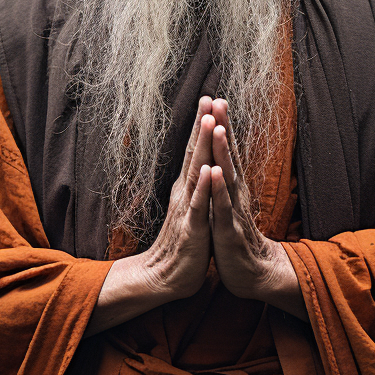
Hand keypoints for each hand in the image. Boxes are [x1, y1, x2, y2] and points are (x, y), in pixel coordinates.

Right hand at [140, 97, 213, 300]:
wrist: (164, 278)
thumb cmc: (183, 246)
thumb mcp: (191, 212)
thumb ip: (195, 190)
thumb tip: (200, 169)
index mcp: (187, 189)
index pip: (195, 152)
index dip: (202, 127)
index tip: (209, 100)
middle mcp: (185, 194)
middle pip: (194, 153)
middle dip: (202, 125)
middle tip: (207, 97)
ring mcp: (187, 209)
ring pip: (196, 173)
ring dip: (203, 147)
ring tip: (209, 121)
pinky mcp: (191, 228)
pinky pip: (199, 205)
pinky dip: (204, 188)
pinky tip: (209, 170)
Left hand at [209, 101, 306, 319]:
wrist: (252, 275)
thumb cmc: (235, 239)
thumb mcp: (227, 207)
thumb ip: (225, 183)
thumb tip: (220, 160)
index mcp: (231, 188)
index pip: (226, 152)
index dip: (221, 126)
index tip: (213, 99)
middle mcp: (235, 194)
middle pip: (229, 155)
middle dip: (223, 127)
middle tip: (217, 99)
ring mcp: (233, 211)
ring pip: (228, 177)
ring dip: (224, 152)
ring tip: (219, 127)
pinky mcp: (228, 230)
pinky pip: (222, 207)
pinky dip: (218, 189)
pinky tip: (214, 171)